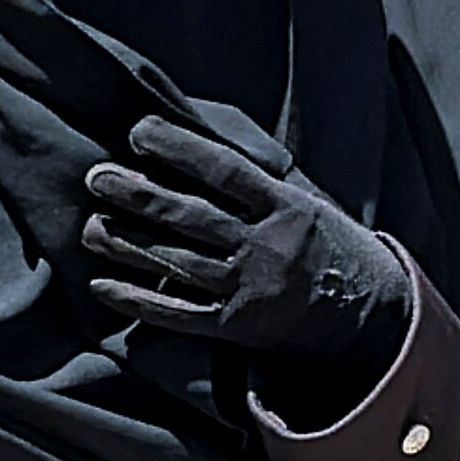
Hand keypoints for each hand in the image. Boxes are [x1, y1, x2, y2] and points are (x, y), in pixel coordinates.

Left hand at [80, 116, 407, 375]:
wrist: (369, 318)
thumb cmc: (330, 249)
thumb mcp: (311, 203)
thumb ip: (262, 182)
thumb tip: (199, 145)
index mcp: (288, 207)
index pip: (223, 170)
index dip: (177, 147)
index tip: (138, 132)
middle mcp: (268, 246)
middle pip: (191, 215)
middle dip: (138, 194)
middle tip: (96, 176)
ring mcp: (251, 289)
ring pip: (177, 262)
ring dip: (127, 242)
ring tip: (90, 225)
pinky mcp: (237, 328)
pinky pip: (178, 314)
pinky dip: (138, 300)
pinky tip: (103, 285)